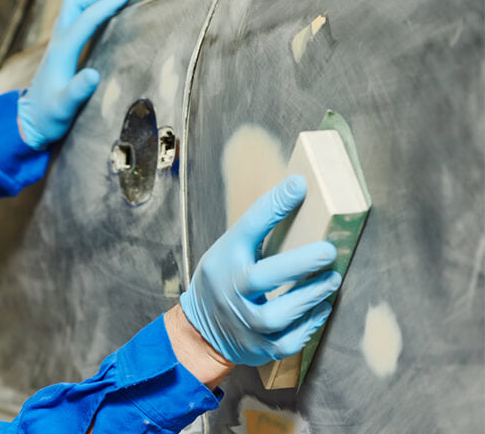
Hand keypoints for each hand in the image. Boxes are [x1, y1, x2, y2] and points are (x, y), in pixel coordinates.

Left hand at [17, 0, 135, 149]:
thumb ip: (77, 92)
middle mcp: (58, 43)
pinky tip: (104, 18)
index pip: (86, 18)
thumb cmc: (48, 117)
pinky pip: (74, 19)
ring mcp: (57, 44)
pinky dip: (90, 10)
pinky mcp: (60, 49)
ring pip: (72, 7)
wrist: (29, 121)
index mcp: (62, 52)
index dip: (108, 4)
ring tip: (117, 2)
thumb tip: (93, 74)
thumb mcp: (63, 109)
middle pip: (73, 1)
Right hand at [179, 176, 342, 366]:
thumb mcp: (231, 249)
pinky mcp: (258, 347)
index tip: (298, 186)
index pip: (246, 229)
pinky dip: (308, 325)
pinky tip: (320, 308)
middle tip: (329, 250)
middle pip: (261, 279)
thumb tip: (298, 187)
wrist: (202, 328)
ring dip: (309, 296)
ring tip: (332, 280)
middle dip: (298, 264)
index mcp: (224, 261)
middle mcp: (230, 293)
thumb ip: (260, 226)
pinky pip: (287, 341)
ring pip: (278, 315)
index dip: (272, 207)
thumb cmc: (225, 279)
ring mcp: (243, 324)